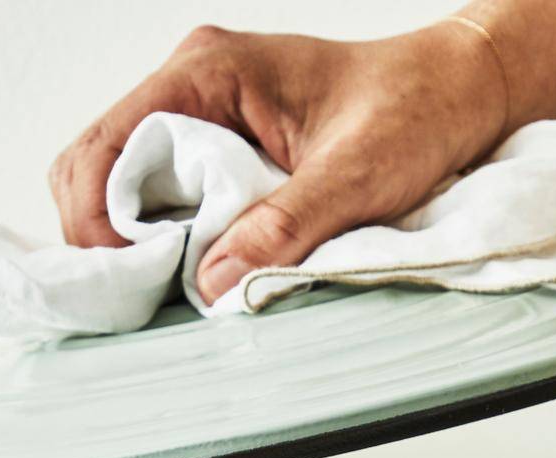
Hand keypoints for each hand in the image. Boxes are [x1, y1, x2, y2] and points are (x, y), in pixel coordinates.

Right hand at [49, 23, 508, 303]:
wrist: (459, 90)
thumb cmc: (415, 110)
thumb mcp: (355, 175)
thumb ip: (284, 227)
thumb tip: (215, 283)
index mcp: (209, 70)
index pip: (106, 143)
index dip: (96, 217)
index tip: (126, 275)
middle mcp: (195, 83)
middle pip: (98, 162)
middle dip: (104, 231)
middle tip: (143, 289)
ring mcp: (205, 112)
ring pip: (125, 180)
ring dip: (135, 236)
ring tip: (168, 281)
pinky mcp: (223, 143)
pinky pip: (166, 191)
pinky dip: (166, 234)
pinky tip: (193, 264)